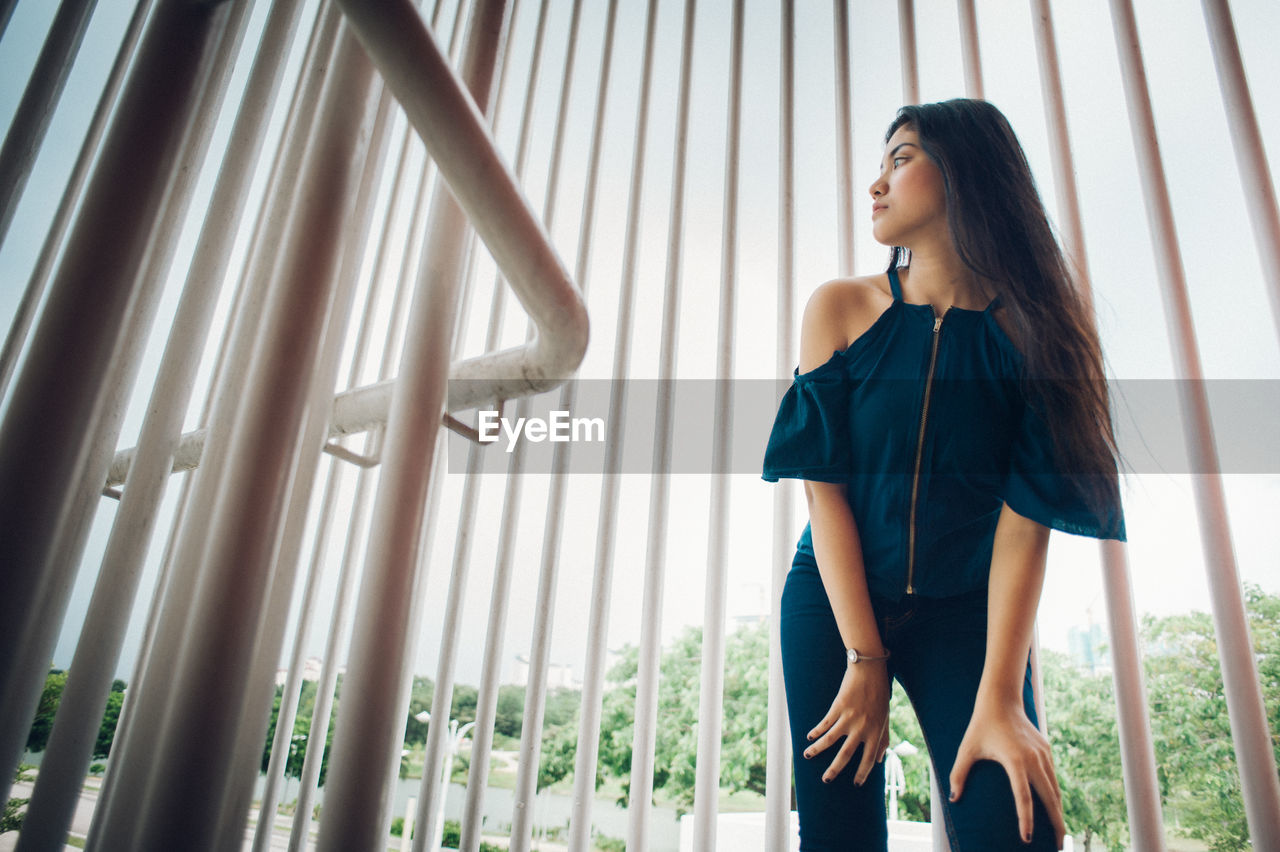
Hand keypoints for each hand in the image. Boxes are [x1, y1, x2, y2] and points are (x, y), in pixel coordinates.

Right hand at [802, 660, 889, 784]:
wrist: (870, 670)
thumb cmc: (879, 694)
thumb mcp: (885, 718)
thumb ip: (883, 739)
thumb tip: (880, 759)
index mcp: (876, 732)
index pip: (869, 759)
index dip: (863, 773)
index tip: (856, 784)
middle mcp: (862, 728)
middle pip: (846, 754)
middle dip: (834, 769)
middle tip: (826, 780)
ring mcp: (848, 718)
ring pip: (829, 739)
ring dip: (817, 749)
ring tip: (806, 756)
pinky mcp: (838, 707)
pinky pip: (825, 723)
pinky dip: (816, 731)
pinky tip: (809, 737)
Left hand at [948, 697, 1065, 848]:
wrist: (1001, 700)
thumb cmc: (981, 725)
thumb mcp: (966, 748)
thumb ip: (959, 773)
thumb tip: (954, 798)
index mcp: (1014, 760)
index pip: (1023, 797)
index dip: (1025, 820)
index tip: (1026, 838)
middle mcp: (1033, 759)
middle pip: (1050, 798)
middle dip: (1055, 823)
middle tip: (1057, 846)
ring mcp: (1043, 754)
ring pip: (1055, 789)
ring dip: (1058, 811)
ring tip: (1058, 833)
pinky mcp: (1046, 751)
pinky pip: (1053, 778)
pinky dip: (1056, 795)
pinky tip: (1054, 808)